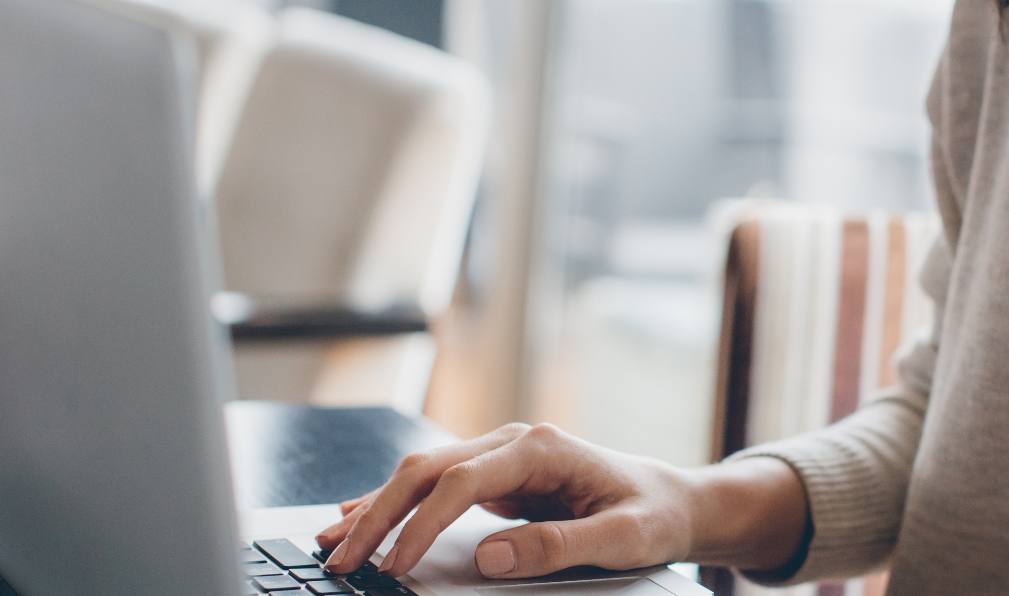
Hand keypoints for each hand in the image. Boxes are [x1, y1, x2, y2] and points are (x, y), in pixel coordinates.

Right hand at [313, 423, 807, 579]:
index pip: (462, 483)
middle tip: (342, 560)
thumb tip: (492, 553)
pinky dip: (395, 504)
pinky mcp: (497, 478)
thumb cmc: (654, 514)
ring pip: (422, 473)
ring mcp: (503, 458)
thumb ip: (559, 546)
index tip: (394, 566)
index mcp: (542, 447)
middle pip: (428, 469)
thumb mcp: (622, 539)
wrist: (675, 500)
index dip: (422, 525)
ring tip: (332, 542)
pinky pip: (435, 487)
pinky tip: (360, 519)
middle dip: (380, 513)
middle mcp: (515, 443)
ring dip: (376, 506)